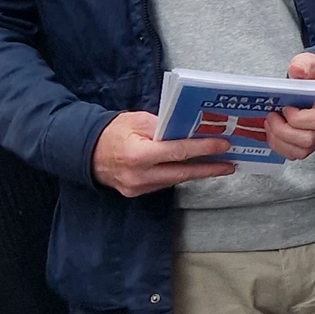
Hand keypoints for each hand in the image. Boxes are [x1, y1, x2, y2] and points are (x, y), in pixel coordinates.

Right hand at [91, 112, 235, 195]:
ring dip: (196, 173)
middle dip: (208, 169)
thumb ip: (162, 125)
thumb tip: (188, 129)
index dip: (202, 149)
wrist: (85, 152)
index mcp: (138, 154)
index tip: (222, 146)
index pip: (177, 152)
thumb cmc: (112, 131)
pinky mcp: (136, 193)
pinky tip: (192, 169)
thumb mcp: (136, 120)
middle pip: (181, 173)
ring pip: (174, 180)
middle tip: (229, 164)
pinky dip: (178, 175)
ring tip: (217, 165)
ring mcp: (137, 187)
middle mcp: (139, 175)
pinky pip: (163, 183)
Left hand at [265, 52, 314, 157]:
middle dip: (282, 131)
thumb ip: (304, 64)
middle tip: (271, 116)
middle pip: (307, 139)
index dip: (298, 118)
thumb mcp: (313, 62)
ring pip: (300, 151)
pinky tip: (273, 133)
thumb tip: (296, 71)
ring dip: (279, 140)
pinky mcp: (311, 143)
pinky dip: (280, 147)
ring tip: (270, 124)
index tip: (286, 107)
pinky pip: (295, 154)